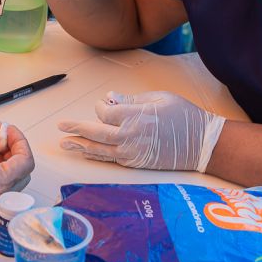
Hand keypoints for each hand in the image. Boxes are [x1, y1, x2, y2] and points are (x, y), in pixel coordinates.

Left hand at [58, 91, 226, 172]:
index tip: (107, 102)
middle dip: (76, 128)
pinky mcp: (135, 162)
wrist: (201, 143)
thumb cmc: (182, 116)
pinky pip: (111, 158)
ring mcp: (131, 152)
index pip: (104, 112)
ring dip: (80, 145)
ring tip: (65, 144)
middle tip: (60, 126)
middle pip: (95, 132)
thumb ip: (130, 100)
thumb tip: (109, 98)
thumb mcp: (157, 98)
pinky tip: (86, 153)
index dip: (102, 106)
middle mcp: (129, 136)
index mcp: (134, 117)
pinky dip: (97, 155)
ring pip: (99, 149)